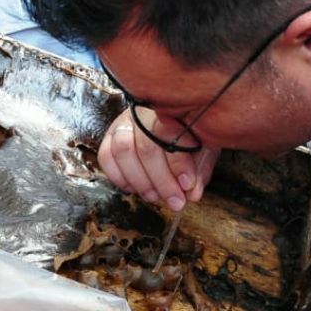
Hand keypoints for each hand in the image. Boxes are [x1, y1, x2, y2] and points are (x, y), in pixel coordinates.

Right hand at [98, 109, 220, 210]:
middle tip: (175, 201)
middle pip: (146, 146)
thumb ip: (199, 169)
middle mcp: (144, 112)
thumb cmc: (190, 135)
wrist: (174, 119)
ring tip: (154, 196)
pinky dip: (118, 176)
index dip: (178, 163)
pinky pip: (106, 156)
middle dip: (161, 180)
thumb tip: (192, 193)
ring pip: (123, 150)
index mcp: (171, 109)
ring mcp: (125, 122)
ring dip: (139, 180)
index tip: (187, 185)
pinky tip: (134, 188)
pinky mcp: (111, 135)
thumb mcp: (204, 148)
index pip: (170, 133)